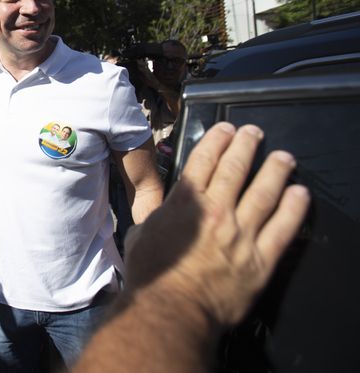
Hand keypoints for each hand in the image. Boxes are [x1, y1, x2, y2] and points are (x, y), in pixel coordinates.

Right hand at [123, 122, 309, 326]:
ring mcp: (241, 234)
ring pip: (264, 192)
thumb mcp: (140, 234)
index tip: (226, 129)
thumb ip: (154, 216)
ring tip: (283, 157)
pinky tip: (300, 193)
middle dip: (246, 145)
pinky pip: (284, 228)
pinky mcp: (261, 260)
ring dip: (275, 170)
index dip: (217, 140)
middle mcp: (216, 212)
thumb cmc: (151, 275)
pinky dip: (294, 208)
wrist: (171, 310)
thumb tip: (157, 211)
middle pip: (236, 168)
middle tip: (254, 133)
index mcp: (185, 203)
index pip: (204, 160)